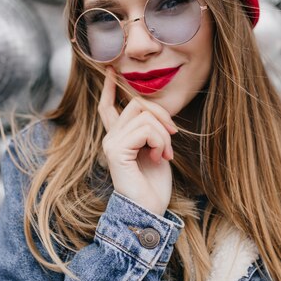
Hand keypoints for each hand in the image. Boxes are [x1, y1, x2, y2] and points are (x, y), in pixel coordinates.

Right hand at [98, 66, 177, 215]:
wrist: (148, 210)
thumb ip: (150, 130)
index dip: (109, 88)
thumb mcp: (155, 149)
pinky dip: (160, 141)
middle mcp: (110, 138)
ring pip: (145, 116)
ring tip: (165, 154)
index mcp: (118, 137)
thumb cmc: (154, 184)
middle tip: (173, 138)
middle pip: (136, 104)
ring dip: (164, 135)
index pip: (107, 107)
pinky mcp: (116, 150)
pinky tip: (160, 158)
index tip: (110, 70)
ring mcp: (111, 143)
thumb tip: (153, 111)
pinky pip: (145, 129)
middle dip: (162, 115)